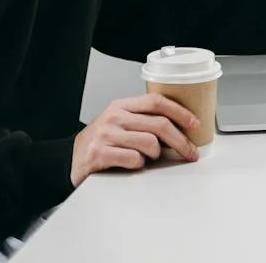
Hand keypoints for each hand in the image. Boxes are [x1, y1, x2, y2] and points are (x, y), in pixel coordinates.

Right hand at [70, 94, 199, 184]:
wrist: (70, 159)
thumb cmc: (100, 141)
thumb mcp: (120, 122)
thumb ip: (143, 120)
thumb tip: (179, 128)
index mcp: (122, 105)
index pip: (157, 101)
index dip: (180, 112)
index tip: (194, 123)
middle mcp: (115, 116)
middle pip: (159, 124)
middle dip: (181, 141)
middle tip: (190, 152)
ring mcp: (107, 134)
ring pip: (150, 143)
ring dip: (155, 154)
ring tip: (148, 157)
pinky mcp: (100, 153)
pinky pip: (134, 159)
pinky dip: (138, 164)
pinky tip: (132, 164)